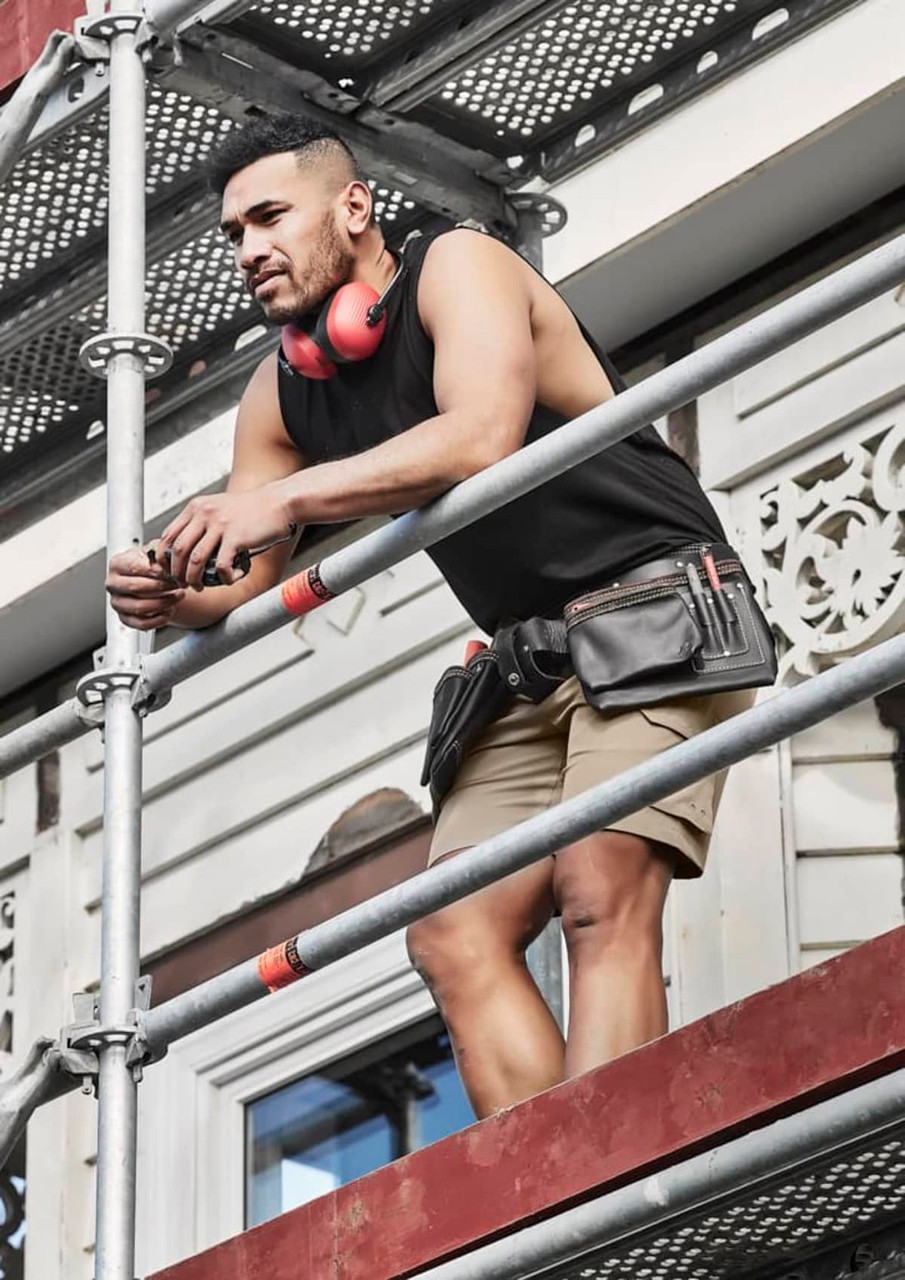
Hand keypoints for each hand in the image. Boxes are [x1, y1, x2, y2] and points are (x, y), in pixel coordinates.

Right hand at [106, 544, 185, 631]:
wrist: (151, 578)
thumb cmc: (151, 564)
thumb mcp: (156, 553)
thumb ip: (161, 554)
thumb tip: (169, 561)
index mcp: (117, 564)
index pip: (135, 568)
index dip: (157, 572)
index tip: (173, 573)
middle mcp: (113, 583)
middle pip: (136, 588)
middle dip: (162, 587)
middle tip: (178, 584)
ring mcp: (117, 602)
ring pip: (140, 607)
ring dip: (164, 603)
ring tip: (178, 596)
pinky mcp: (125, 618)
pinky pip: (142, 623)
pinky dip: (159, 619)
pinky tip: (169, 610)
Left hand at [157, 486, 292, 587]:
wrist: (279, 503)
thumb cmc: (251, 509)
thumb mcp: (218, 507)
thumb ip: (201, 523)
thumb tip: (185, 550)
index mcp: (196, 507)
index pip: (168, 535)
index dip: (163, 558)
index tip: (168, 570)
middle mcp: (204, 514)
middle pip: (179, 551)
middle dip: (177, 573)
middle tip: (183, 583)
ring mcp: (220, 525)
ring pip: (195, 560)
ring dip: (194, 579)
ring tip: (200, 586)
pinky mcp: (236, 537)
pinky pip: (221, 565)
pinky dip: (223, 578)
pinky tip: (229, 578)